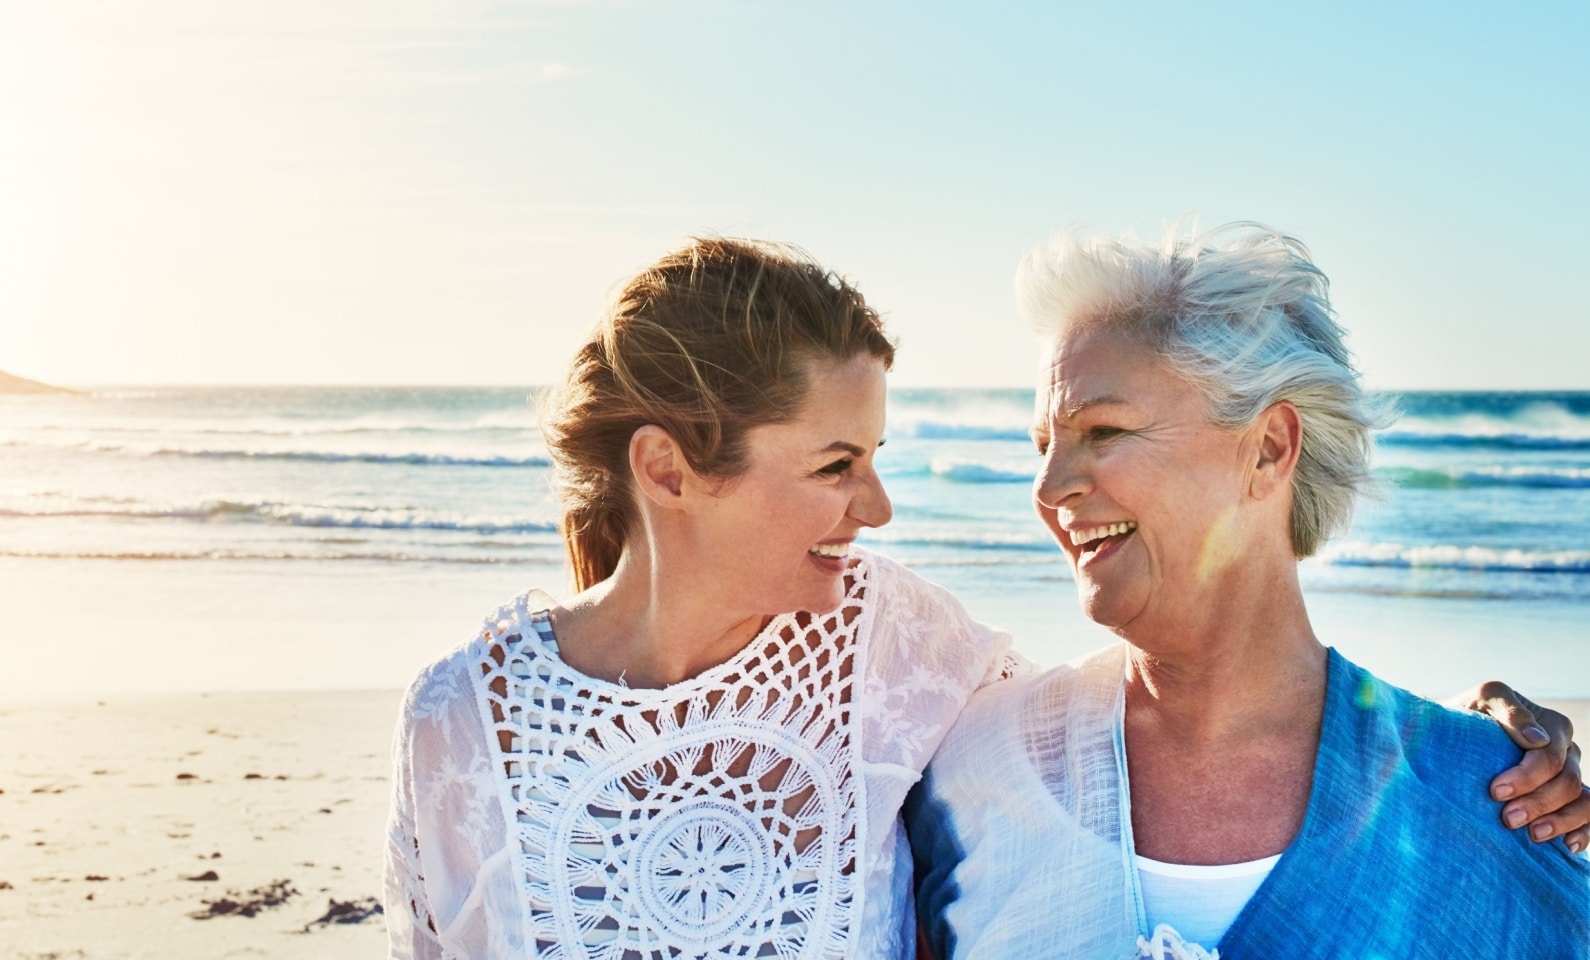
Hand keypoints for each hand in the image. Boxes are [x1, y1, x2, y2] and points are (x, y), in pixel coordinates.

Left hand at [1454, 681, 1587, 853]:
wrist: (1457, 734)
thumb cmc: (1469, 714)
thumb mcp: (1484, 700)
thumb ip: (1508, 710)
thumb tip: (1537, 739)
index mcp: (1551, 726)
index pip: (1549, 756)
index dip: (1527, 776)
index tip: (1496, 792)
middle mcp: (1567, 750)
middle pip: (1567, 781)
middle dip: (1539, 802)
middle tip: (1508, 819)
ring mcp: (1570, 773)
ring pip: (1583, 800)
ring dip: (1561, 820)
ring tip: (1534, 835)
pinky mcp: (1568, 796)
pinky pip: (1589, 814)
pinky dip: (1584, 831)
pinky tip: (1568, 846)